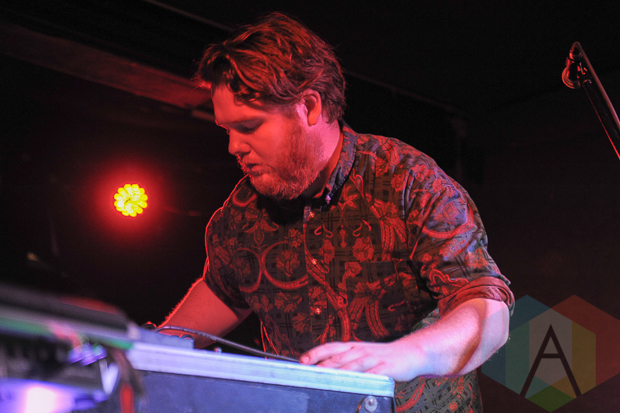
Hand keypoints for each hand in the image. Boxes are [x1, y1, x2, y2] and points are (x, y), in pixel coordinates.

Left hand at [299, 339, 425, 381]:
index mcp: (352, 347)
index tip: (302, 361)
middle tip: (308, 373)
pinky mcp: (386, 368)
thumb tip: (323, 371)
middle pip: (338, 358)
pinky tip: (358, 385)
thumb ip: (344, 362)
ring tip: (326, 380)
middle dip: (322, 365)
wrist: (410, 353)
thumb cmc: (382, 357)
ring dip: (338, 372)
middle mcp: (360, 351)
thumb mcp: (361, 355)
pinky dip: (365, 379)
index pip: (330, 347)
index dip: (315, 353)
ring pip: (352, 365)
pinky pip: (373, 374)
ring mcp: (373, 358)